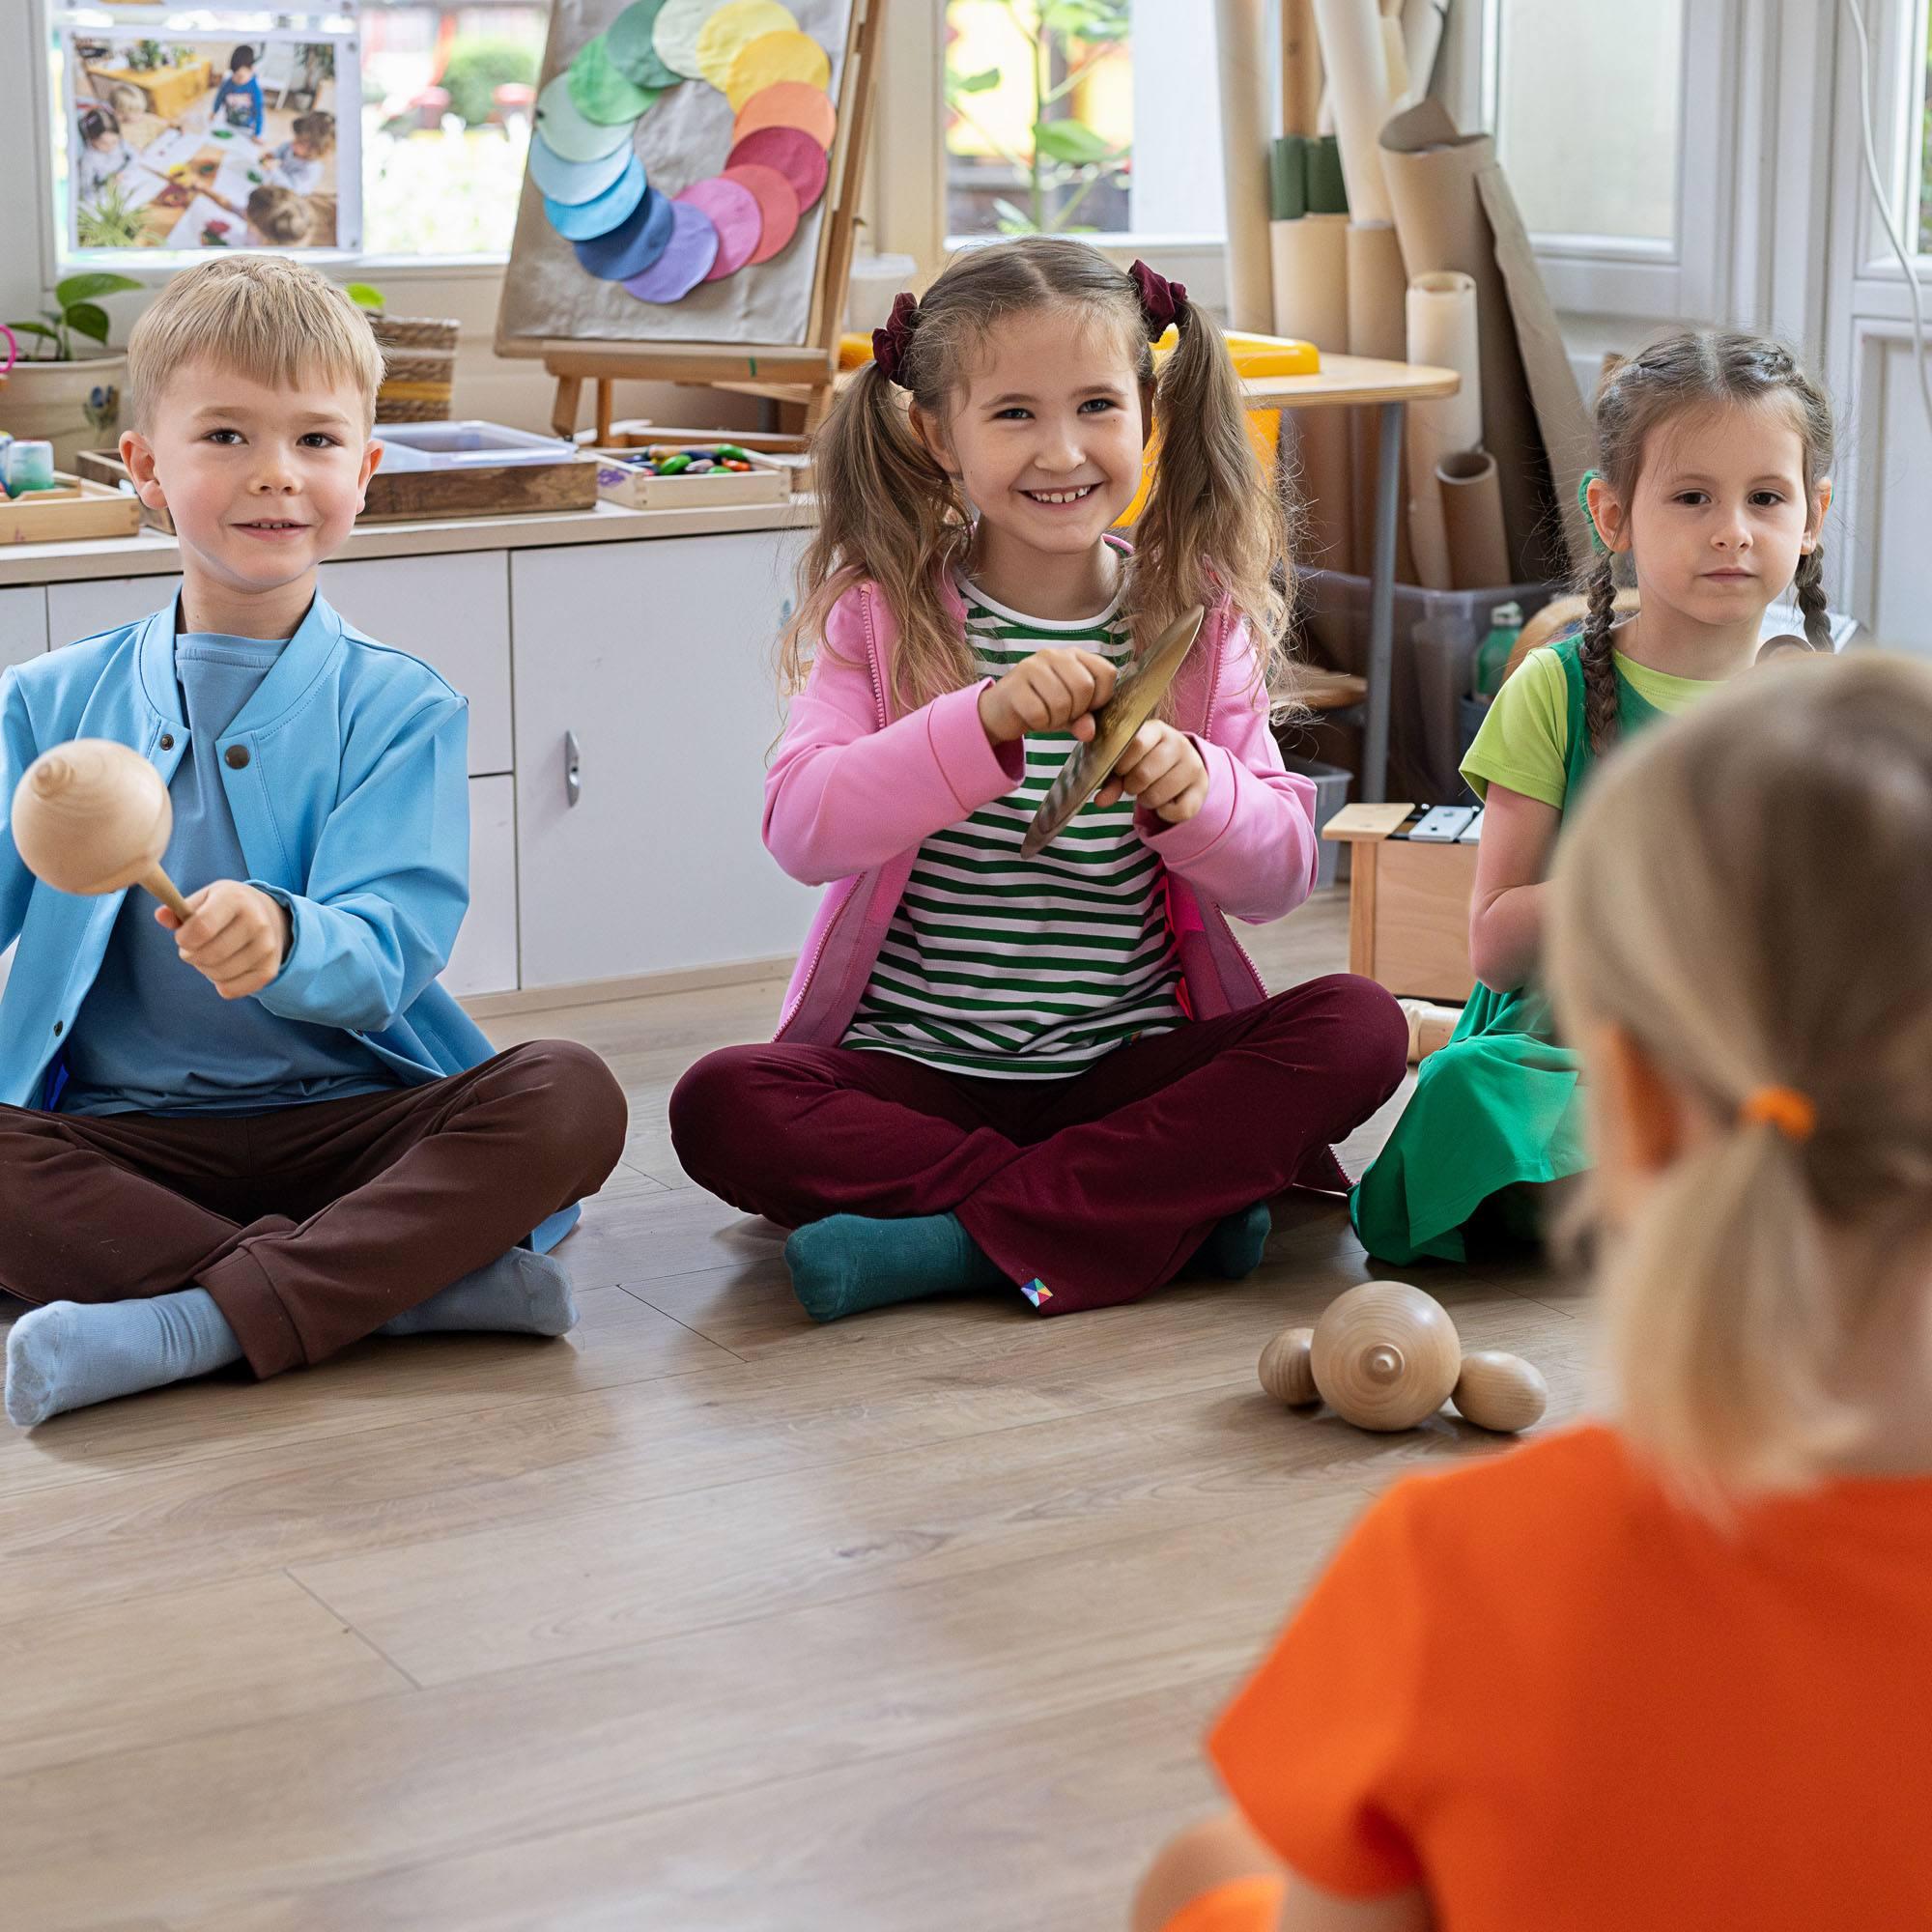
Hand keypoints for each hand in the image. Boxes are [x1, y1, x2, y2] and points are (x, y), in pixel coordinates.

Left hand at [157, 880, 290, 1000]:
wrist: (267, 914)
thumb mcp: (203, 899)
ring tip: (210, 955)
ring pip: (218, 975)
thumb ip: (179, 909)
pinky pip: (230, 990)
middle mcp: (258, 922)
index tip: (183, 936)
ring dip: (205, 969)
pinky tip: (224, 967)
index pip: (202, 928)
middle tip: (193, 948)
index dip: (183, 938)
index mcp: (236, 899)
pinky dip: (220, 983)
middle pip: (209, 955)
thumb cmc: (225, 907)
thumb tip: (161, 915)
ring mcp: (267, 948)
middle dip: (191, 955)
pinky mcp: (270, 970)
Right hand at [978, 648, 1116, 745]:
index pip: (1106, 672)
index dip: (1101, 698)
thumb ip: (1085, 719)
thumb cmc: (1041, 706)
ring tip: (1046, 715)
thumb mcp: (1070, 713)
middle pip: (1084, 687)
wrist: (1001, 712)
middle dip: (1076, 711)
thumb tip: (1089, 731)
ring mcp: (1031, 666)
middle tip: (1062, 714)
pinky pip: (1039, 713)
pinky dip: (1039, 724)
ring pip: (1062, 702)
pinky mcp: (1014, 685)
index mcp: (1073, 656)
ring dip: (1056, 720)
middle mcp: (1053, 654)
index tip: (1086, 707)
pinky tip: (1032, 718)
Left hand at [1096, 721, 1209, 824]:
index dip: (1121, 764)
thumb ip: (1111, 779)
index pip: (1135, 744)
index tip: (1120, 771)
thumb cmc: (1145, 762)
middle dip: (1132, 787)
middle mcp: (1179, 744)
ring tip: (1150, 791)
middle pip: (1144, 774)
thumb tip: (1100, 801)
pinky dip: (1165, 813)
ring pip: (1158, 796)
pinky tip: (1165, 802)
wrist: (1181, 767)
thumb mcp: (1126, 764)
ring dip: (1147, 801)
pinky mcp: (1202, 789)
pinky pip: (1177, 812)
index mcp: (1156, 729)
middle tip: (1134, 784)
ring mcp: (1193, 766)